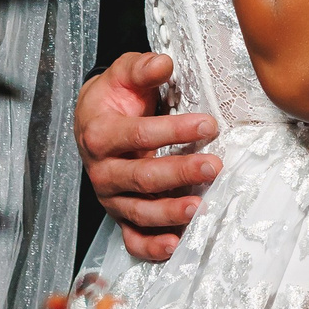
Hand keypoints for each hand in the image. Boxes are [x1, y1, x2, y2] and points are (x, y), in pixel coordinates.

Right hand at [74, 51, 220, 261]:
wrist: (94, 121)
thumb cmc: (116, 97)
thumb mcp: (123, 74)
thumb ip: (141, 68)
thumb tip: (164, 62)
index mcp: (100, 135)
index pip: (139, 135)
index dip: (174, 131)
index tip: (209, 124)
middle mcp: (102, 170)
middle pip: (141, 177)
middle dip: (179, 172)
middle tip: (214, 165)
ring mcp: (111, 197)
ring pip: (139, 211)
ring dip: (169, 212)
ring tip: (198, 207)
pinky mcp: (120, 215)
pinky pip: (132, 238)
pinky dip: (151, 246)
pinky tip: (174, 245)